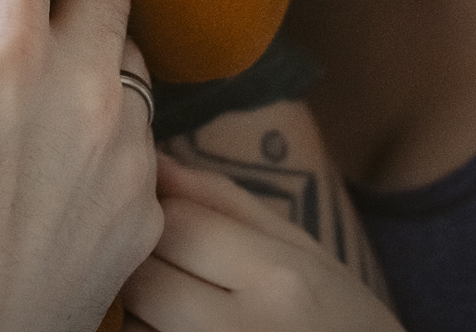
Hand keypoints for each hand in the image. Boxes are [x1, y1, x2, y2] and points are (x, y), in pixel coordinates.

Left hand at [122, 157, 402, 331]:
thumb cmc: (342, 319)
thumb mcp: (304, 252)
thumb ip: (224, 201)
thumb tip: (155, 160)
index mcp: (278, 277)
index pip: (177, 221)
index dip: (160, 212)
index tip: (169, 218)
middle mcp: (242, 329)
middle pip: (143, 275)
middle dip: (144, 261)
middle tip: (168, 264)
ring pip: (133, 321)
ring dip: (140, 307)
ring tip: (179, 303)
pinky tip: (180, 326)